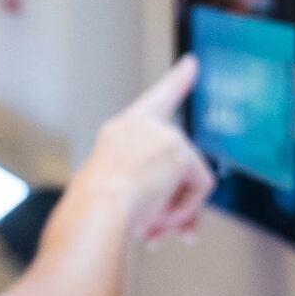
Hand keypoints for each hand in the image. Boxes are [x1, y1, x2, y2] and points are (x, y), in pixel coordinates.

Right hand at [70, 57, 212, 246]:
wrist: (95, 213)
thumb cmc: (94, 213)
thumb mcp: (118, 197)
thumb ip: (148, 194)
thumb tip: (184, 222)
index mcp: (119, 132)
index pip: (155, 100)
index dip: (177, 80)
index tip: (193, 63)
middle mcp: (140, 125)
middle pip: (181, 159)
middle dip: (177, 203)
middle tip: (168, 232)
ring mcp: (161, 134)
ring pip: (189, 179)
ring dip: (176, 210)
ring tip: (153, 228)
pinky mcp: (179, 149)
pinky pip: (200, 187)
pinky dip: (186, 209)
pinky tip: (161, 217)